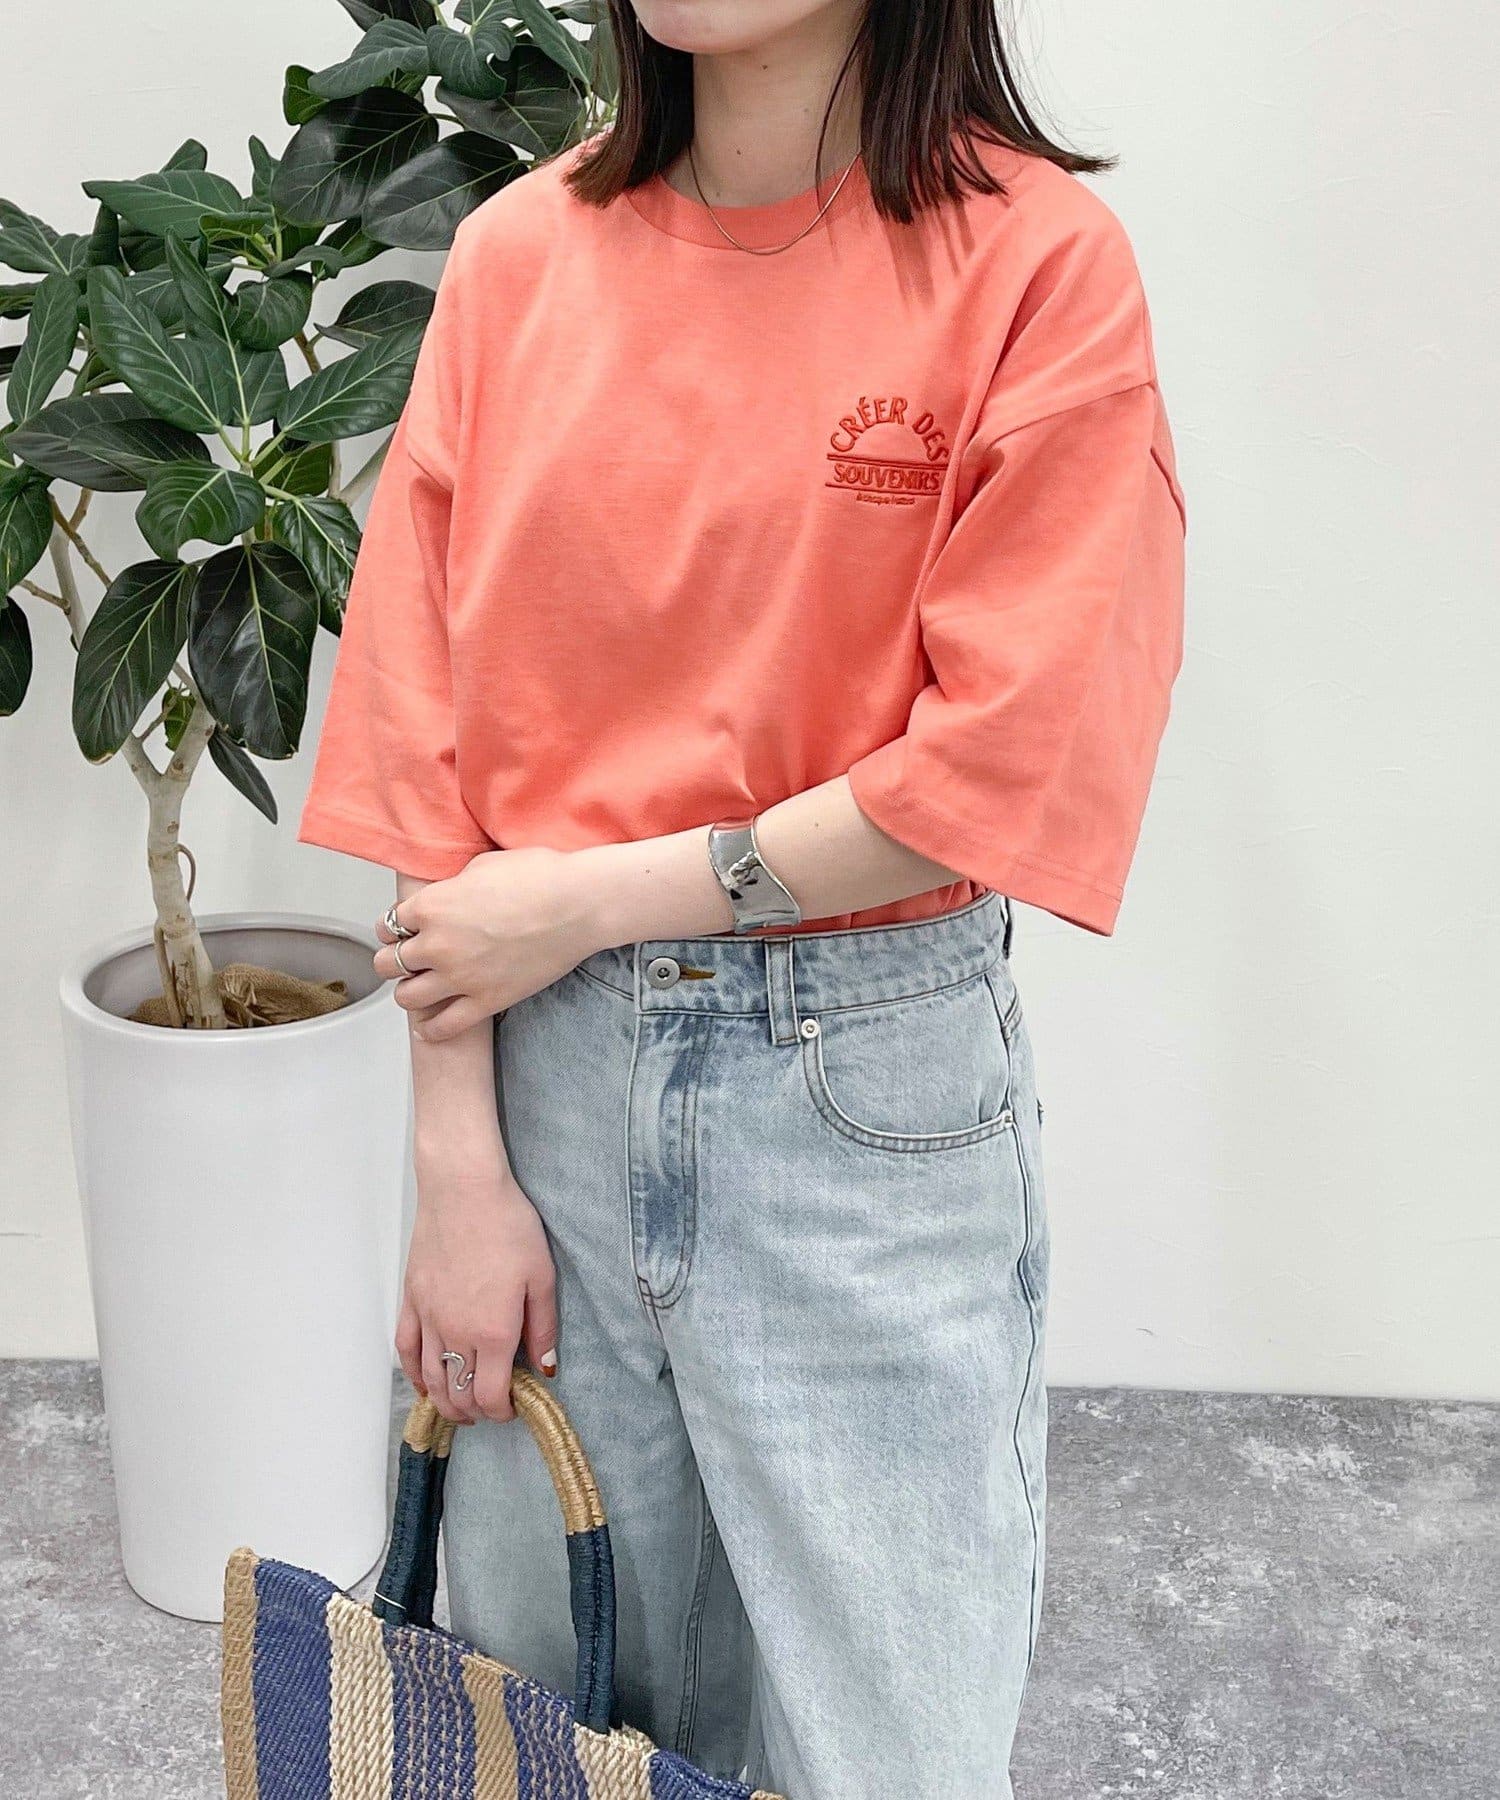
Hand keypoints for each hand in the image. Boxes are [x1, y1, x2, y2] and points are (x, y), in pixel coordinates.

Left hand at [373, 847, 601, 1042]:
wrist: (578, 904)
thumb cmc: (539, 877)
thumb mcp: (482, 866)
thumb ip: (454, 886)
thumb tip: (450, 895)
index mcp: (432, 906)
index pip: (388, 924)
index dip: (394, 928)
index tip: (401, 931)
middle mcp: (437, 944)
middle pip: (388, 963)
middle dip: (394, 960)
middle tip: (406, 960)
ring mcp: (460, 977)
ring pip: (407, 998)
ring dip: (409, 992)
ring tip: (420, 988)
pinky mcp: (486, 1001)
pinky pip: (444, 1027)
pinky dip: (431, 1030)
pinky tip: (429, 1027)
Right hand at [396, 1148, 557, 1425]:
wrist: (464, 1190)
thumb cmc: (507, 1226)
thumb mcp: (542, 1277)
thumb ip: (543, 1328)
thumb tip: (545, 1367)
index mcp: (493, 1333)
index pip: (490, 1395)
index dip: (501, 1411)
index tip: (513, 1406)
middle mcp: (456, 1333)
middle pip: (458, 1394)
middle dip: (476, 1411)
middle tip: (490, 1408)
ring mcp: (428, 1318)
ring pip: (430, 1379)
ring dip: (445, 1401)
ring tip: (460, 1407)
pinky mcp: (411, 1300)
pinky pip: (406, 1350)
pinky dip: (414, 1374)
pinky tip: (424, 1382)